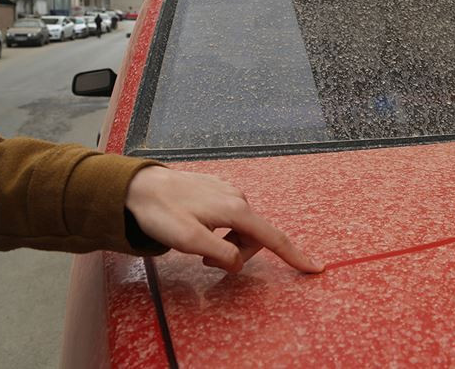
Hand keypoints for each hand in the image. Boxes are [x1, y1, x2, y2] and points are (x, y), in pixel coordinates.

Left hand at [125, 166, 322, 273]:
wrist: (139, 187)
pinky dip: (221, 231)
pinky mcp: (216, 190)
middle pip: (255, 237)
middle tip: (206, 263)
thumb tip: (238, 262)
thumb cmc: (161, 214)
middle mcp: (237, 197)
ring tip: (199, 247)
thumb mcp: (189, 242)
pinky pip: (230, 216)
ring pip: (241, 227)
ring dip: (227, 243)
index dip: (295, 256)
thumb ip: (221, 254)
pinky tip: (198, 229)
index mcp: (236, 210)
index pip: (273, 238)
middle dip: (239, 254)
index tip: (315, 267)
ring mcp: (227, 191)